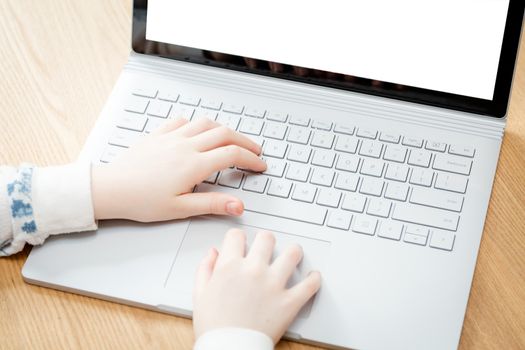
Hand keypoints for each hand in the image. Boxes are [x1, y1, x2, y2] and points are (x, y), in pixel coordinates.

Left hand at [91, 118, 265, 221]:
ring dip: (224, 129)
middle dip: (245, 141)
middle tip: (255, 150)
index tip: (260, 165)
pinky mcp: (158, 135)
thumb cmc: (141, 200)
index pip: (232, 155)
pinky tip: (197, 131)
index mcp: (193, 165)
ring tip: (232, 139)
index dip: (251, 159)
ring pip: (206, 123)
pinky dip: (196, 124)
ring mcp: (171, 137)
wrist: (111, 188)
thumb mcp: (180, 209)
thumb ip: (213, 204)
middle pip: (225, 134)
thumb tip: (238, 206)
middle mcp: (185, 146)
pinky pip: (182, 121)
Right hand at [193, 229, 321, 343]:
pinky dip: (314, 279)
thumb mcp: (200, 295)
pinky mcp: (289, 301)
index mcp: (230, 267)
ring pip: (293, 253)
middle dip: (265, 240)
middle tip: (266, 246)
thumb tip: (213, 253)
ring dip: (293, 253)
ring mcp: (274, 284)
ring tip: (293, 255)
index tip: (241, 242)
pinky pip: (310, 284)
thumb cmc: (214, 328)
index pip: (236, 236)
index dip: (238, 238)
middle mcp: (253, 270)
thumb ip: (205, 269)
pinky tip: (313, 277)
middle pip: (266, 238)